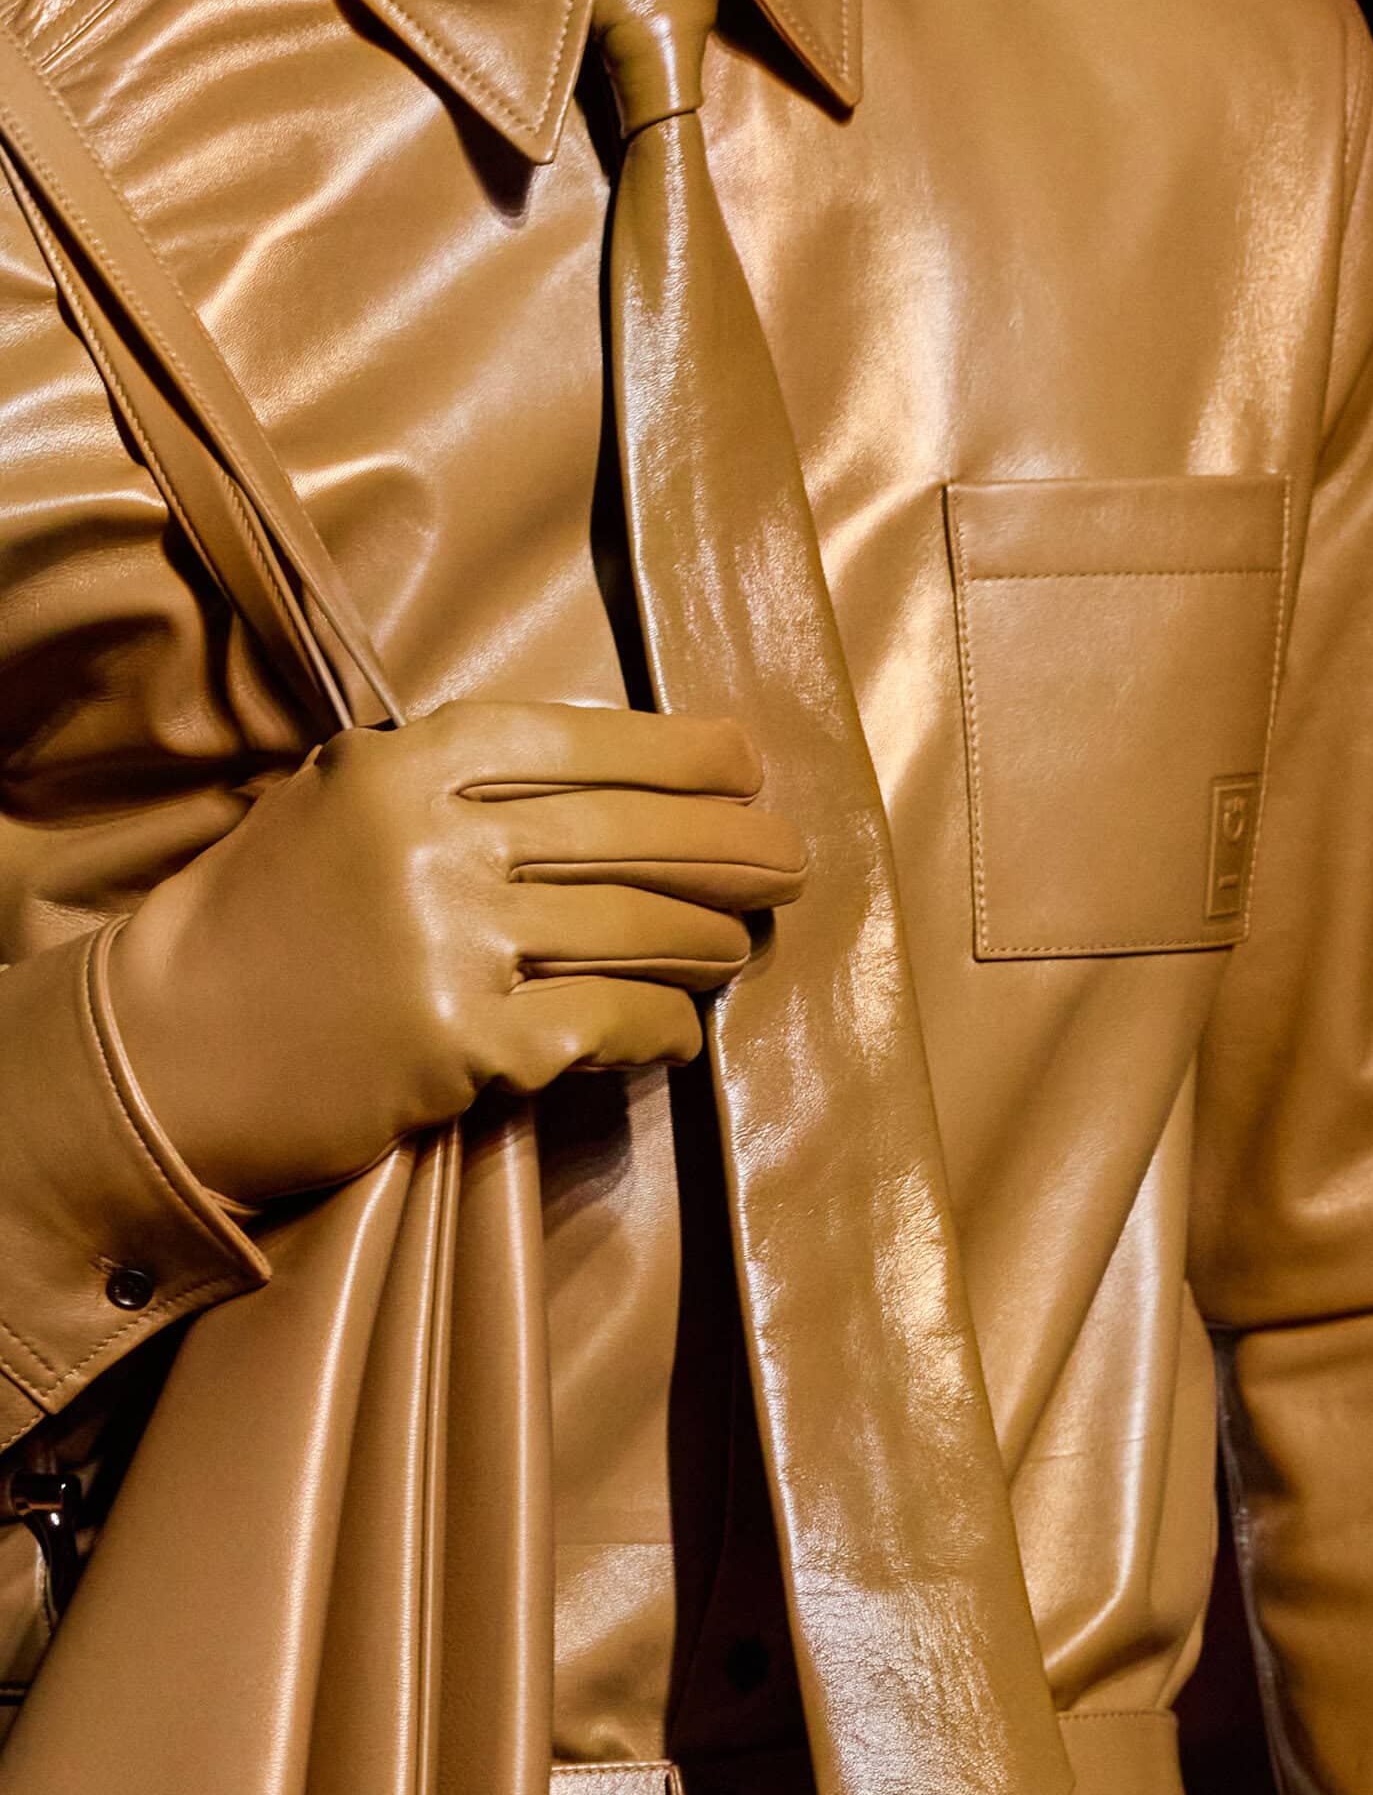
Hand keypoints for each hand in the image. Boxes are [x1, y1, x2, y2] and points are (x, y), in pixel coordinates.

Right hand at [106, 701, 804, 1201]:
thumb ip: (453, 781)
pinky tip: (681, 1027)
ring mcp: (454, 945)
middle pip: (628, 835)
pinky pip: (610, 1024)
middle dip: (728, 848)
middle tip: (787, 860)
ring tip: (739, 942)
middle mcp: (436, 842)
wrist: (161, 1054)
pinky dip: (661, 1026)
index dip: (678, 753)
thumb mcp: (340, 806)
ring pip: (636, 931)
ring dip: (707, 939)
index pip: (577, 739)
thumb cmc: (259, 925)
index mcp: (405, 765)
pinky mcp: (466, 1046)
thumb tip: (608, 777)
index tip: (744, 763)